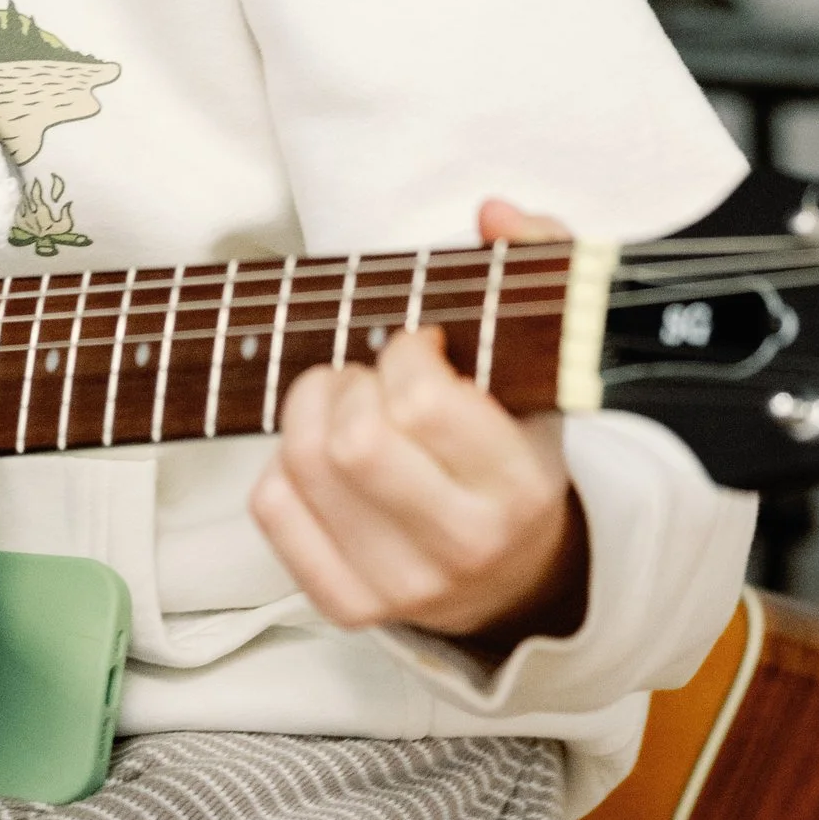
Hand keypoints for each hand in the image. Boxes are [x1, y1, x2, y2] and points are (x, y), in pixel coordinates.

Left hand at [249, 202, 588, 655]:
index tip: (419, 344)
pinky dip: (282, 463)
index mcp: (520, 485)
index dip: (404, 352)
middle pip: (354, 441)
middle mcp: (463, 546)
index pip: (423, 402)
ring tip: (346, 400)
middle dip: (351, 380)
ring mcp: (402, 586)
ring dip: (310, 409)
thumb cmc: (515, 445)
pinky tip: (324, 452)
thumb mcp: (546, 356)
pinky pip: (272, 508)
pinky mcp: (346, 604)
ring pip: (303, 467)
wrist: (516, 572)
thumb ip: (538, 263)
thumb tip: (492, 214)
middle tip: (374, 373)